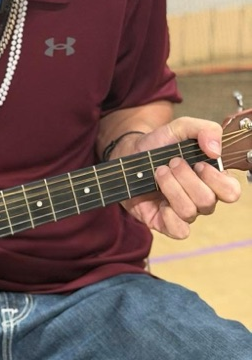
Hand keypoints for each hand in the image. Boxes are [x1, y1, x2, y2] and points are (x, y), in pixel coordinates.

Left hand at [119, 117, 240, 238]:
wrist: (128, 154)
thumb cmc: (159, 143)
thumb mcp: (181, 128)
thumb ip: (205, 130)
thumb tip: (216, 151)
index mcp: (212, 179)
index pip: (231, 191)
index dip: (216, 179)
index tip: (198, 163)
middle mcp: (201, 198)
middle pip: (207, 201)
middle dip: (186, 179)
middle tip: (172, 163)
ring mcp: (183, 211)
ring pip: (190, 212)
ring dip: (172, 189)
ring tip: (159, 172)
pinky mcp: (165, 222)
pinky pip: (179, 231)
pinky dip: (169, 217)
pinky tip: (160, 201)